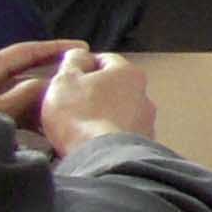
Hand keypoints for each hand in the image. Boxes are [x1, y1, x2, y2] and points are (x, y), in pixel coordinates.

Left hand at [0, 40, 82, 129]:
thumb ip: (27, 94)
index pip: (23, 52)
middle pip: (21, 74)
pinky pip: (6, 110)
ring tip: (64, 112)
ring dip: (39, 103)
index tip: (80, 47)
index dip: (54, 48)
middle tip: (78, 83)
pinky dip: (25, 117)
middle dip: (50, 80)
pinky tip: (42, 130)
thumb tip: (50, 84)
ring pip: (15, 95)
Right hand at [38, 50, 157, 153]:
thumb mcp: (65, 80)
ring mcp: (146, 122)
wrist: (101, 158)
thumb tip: (79, 54)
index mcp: (128, 73)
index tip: (68, 74)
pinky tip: (90, 143)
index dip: (83, 65)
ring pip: (118, 112)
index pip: (106, 59)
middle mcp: (144, 95)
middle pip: (114, 87)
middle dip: (93, 92)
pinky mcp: (142, 145)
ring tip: (77, 126)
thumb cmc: (81, 116)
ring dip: (101, 115)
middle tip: (69, 102)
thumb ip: (73, 62)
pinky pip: (120, 134)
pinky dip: (107, 136)